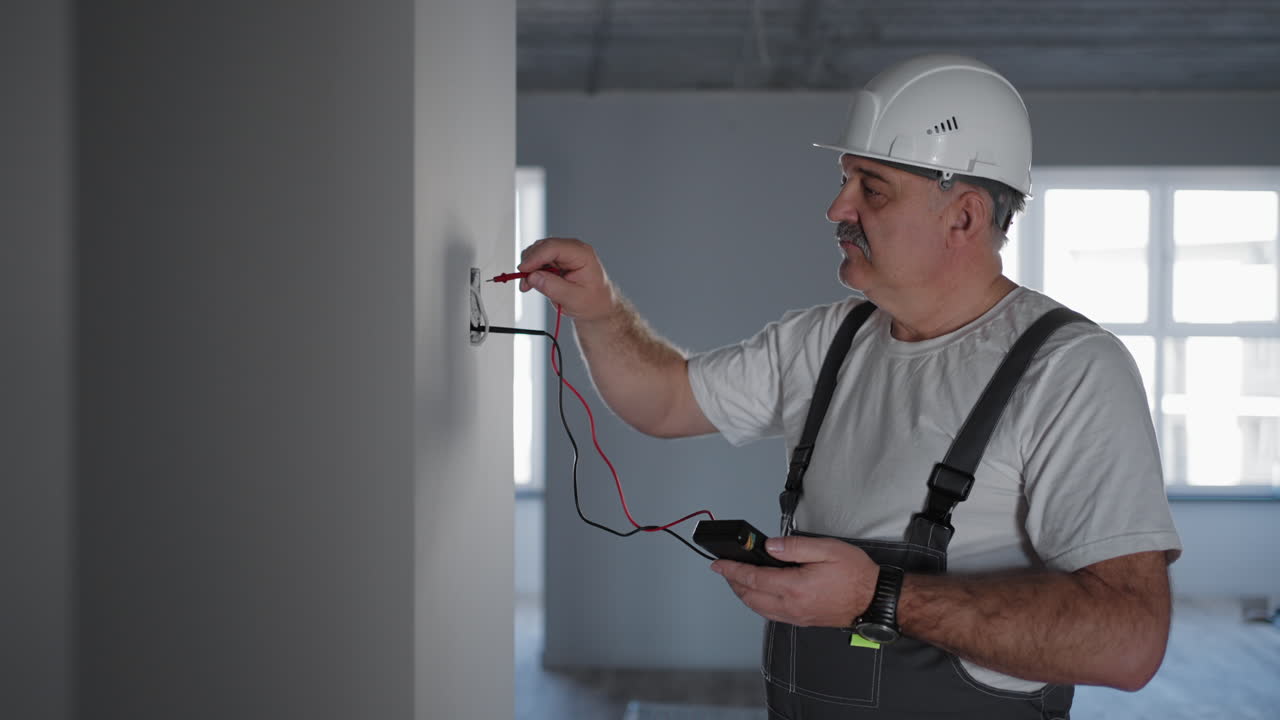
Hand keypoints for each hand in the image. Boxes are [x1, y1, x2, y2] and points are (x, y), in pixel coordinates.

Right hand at [518, 237, 616, 321]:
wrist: (597, 305)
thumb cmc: (592, 301)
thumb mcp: (573, 299)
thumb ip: (553, 287)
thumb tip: (533, 276)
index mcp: (582, 254)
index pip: (553, 247)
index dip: (535, 257)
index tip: (523, 270)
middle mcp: (572, 249)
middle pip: (542, 246)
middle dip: (530, 263)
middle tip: (525, 283)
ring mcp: (564, 253)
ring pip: (537, 251)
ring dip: (529, 267)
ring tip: (529, 285)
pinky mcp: (556, 259)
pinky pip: (538, 259)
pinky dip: (532, 270)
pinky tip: (532, 282)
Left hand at [711, 535, 879, 627]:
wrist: (874, 600)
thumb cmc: (855, 575)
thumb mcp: (826, 550)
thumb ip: (794, 547)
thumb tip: (769, 546)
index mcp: (794, 587)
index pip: (753, 578)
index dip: (732, 570)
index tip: (718, 564)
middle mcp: (791, 606)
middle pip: (750, 597)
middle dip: (733, 582)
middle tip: (724, 569)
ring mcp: (796, 616)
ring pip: (758, 608)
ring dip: (743, 594)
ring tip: (738, 579)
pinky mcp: (802, 620)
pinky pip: (771, 614)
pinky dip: (758, 603)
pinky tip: (759, 593)